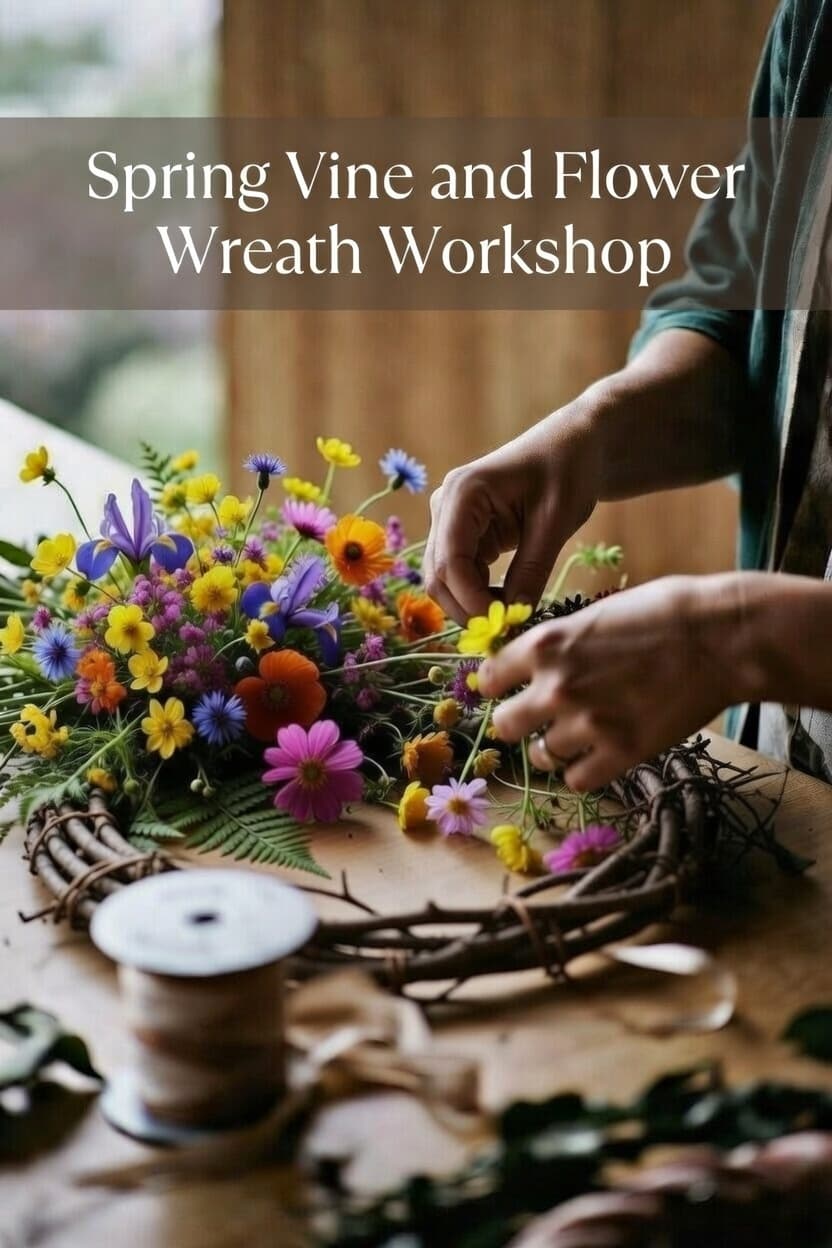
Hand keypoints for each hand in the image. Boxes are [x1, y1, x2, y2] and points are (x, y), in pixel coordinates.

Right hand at [423, 404, 599, 624]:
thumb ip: (532, 569)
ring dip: (473, 606)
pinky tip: (509, 602)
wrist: (574, 446)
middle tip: (509, 631)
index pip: (450, 561)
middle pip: (439, 576)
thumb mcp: (556, 521)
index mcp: (462, 493)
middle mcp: (445, 507)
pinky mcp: (463, 534)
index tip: (505, 626)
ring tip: (513, 616)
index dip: (471, 601)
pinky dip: (480, 596)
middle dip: (468, 609)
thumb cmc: (568, 470)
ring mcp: (450, 521)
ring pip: (445, 581)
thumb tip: (513, 618)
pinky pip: (461, 575)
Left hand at [479, 575, 748, 790]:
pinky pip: (578, 779)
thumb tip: (536, 662)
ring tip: (574, 738)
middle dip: (518, 722)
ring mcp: (587, 724)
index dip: (498, 685)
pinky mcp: (621, 753)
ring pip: (541, 756)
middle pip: (504, 725)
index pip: (489, 678)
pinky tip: (596, 756)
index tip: (508, 689)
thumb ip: (560, 643)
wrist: (721, 638)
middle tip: (537, 719)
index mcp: (546, 645)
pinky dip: (583, 771)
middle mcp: (556, 687)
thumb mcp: (595, 614)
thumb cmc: (665, 611)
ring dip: (552, 749)